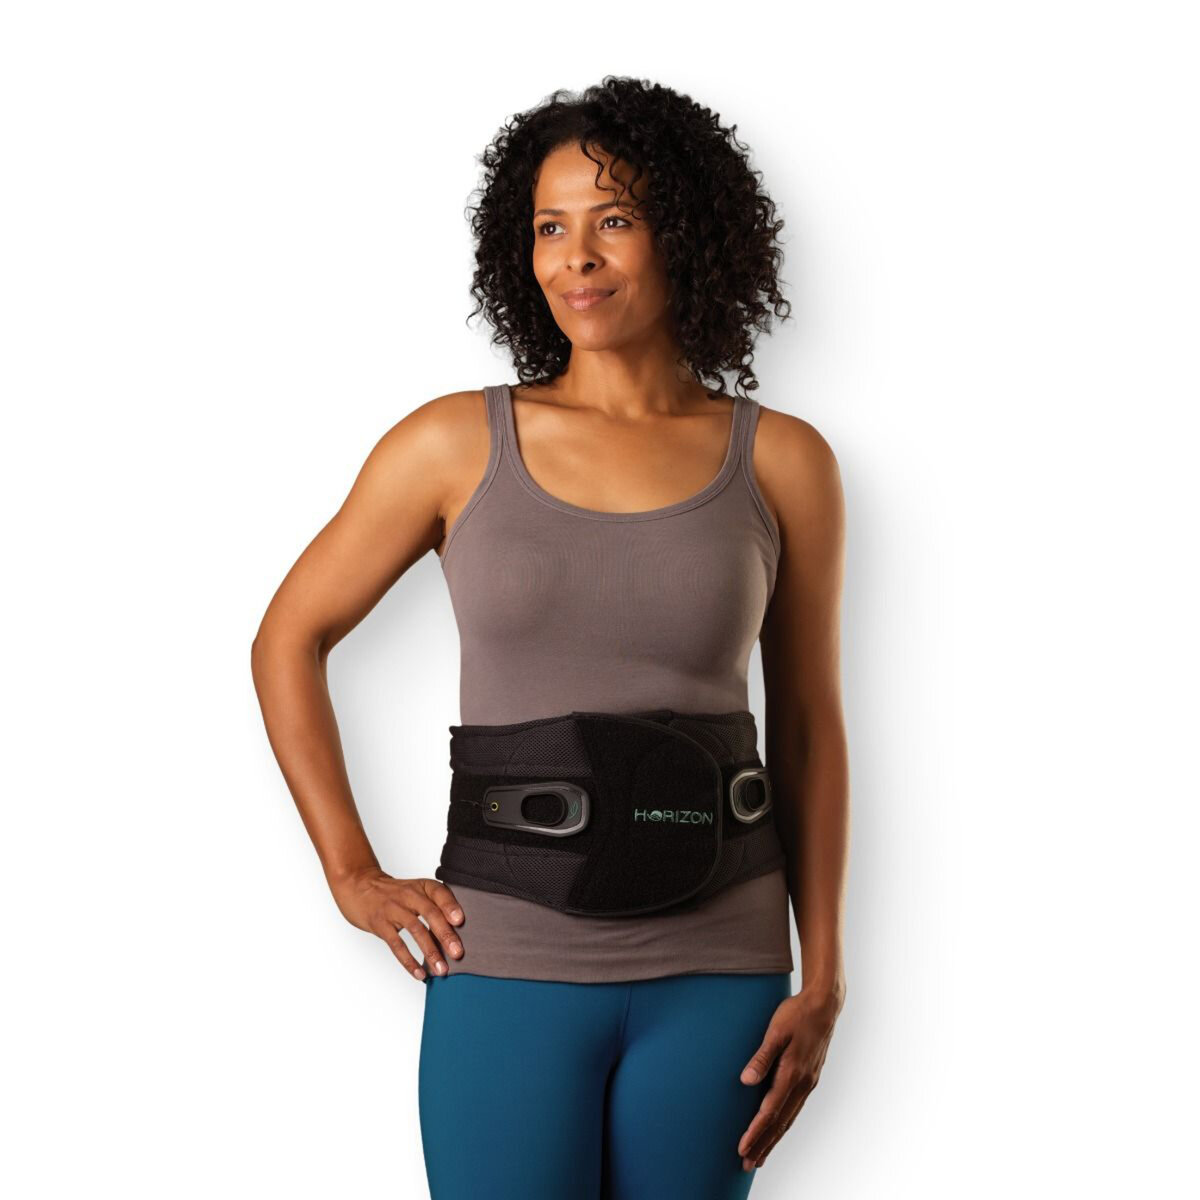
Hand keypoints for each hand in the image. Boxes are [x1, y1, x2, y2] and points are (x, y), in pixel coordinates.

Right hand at [330, 867, 464, 981]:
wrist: (359, 886)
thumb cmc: (393, 893)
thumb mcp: (414, 891)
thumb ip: (433, 906)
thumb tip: (456, 934)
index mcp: (421, 886)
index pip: (439, 892)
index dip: (450, 906)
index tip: (460, 921)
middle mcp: (409, 895)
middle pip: (430, 913)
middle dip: (445, 935)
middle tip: (458, 953)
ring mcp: (393, 909)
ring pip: (416, 930)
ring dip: (430, 951)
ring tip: (442, 969)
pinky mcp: (380, 924)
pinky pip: (396, 944)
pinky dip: (409, 961)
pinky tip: (419, 973)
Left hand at [737, 983, 843, 1170]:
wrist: (825, 1004)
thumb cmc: (797, 1014)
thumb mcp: (776, 1031)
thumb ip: (761, 1057)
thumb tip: (746, 1081)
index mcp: (792, 1073)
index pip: (770, 1111)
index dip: (755, 1132)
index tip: (742, 1149)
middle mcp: (802, 1083)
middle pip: (780, 1122)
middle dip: (763, 1145)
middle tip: (747, 1164)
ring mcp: (808, 1082)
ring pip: (789, 1118)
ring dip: (773, 1139)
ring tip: (760, 1156)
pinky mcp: (810, 1078)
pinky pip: (795, 1108)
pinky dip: (784, 1124)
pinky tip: (778, 1129)